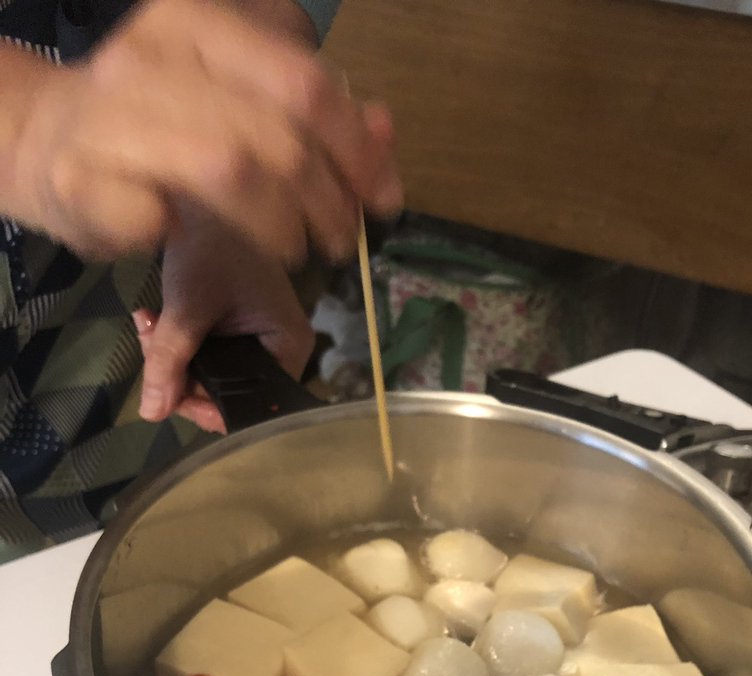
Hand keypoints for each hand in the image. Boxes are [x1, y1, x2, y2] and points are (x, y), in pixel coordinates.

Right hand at [11, 0, 400, 261]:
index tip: (383, 199)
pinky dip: (189, 238)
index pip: (305, 84)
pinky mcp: (83, 179)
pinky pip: (161, 218)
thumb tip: (385, 131)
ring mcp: (113, 115)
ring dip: (280, 226)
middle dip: (328, 201)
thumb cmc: (152, 128)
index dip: (357, 150)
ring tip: (294, 250)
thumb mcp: (235, 104)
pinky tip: (192, 239)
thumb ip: (308, 117)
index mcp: (198, 26)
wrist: (43, 142)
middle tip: (341, 242)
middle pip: (278, 134)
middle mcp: (153, 57)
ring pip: (229, 169)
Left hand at [134, 206, 315, 432]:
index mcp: (288, 346)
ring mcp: (257, 337)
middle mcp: (280, 348)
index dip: (210, 408)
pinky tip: (151, 319)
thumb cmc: (212, 241)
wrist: (204, 189)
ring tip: (145, 328)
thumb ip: (170, 360)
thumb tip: (152, 412)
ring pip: (211, 373)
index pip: (255, 405)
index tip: (171, 397)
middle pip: (229, 391)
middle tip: (149, 349)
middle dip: (183, 378)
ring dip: (171, 358)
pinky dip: (176, 342)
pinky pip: (206, 352)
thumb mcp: (187, 304)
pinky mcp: (236, 326)